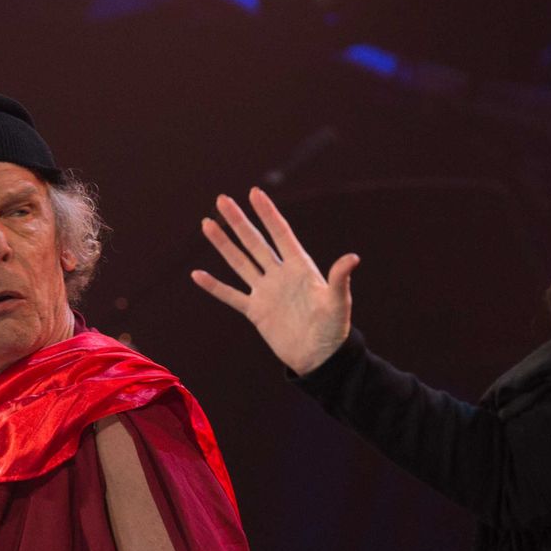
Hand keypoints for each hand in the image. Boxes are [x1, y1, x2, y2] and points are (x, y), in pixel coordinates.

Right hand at [191, 187, 357, 375]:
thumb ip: (340, 279)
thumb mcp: (338, 303)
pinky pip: (231, 296)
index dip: (267, 213)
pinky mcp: (256, 312)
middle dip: (239, 221)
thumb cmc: (334, 329)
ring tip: (207, 224)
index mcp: (300, 268)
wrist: (320, 358)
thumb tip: (353, 258)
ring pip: (240, 262)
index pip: (280, 233)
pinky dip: (215, 286)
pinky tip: (197, 274)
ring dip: (223, 244)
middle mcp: (280, 275)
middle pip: (255, 242)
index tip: (254, 192)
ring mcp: (266, 292)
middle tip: (222, 199)